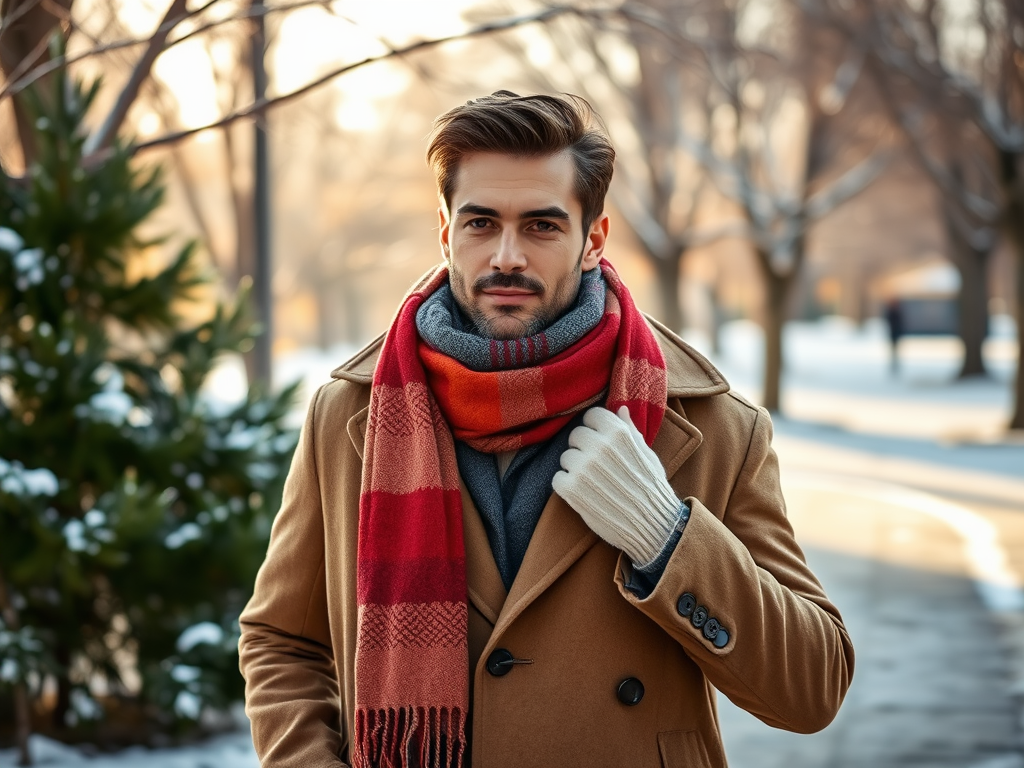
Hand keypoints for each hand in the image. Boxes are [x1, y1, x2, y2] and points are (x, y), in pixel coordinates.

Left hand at [552, 406, 680, 567]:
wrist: (652, 526)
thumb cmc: (650, 488)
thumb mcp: (646, 454)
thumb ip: (629, 429)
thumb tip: (620, 408)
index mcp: (618, 433)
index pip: (591, 416)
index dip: (595, 429)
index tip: (601, 442)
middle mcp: (599, 446)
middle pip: (575, 435)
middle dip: (584, 449)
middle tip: (597, 466)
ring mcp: (583, 467)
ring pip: (566, 457)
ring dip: (575, 468)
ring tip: (593, 482)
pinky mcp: (571, 489)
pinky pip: (558, 478)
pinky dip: (567, 486)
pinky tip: (584, 494)